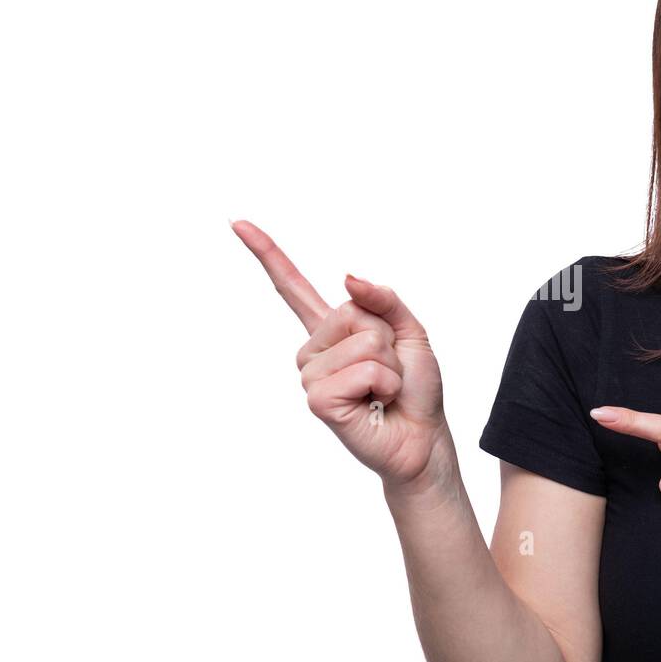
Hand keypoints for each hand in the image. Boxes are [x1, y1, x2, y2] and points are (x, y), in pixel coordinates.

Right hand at [232, 220, 452, 491]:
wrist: (422, 437)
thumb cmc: (415, 389)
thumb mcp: (410, 331)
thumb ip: (383, 298)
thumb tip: (347, 276)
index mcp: (331, 330)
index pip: (292, 287)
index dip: (266, 253)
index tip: (238, 223)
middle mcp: (314, 350)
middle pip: (351, 312)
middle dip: (386, 340)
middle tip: (388, 372)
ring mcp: (312, 376)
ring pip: (363, 342)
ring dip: (389, 367)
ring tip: (383, 390)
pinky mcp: (318, 400)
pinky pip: (362, 370)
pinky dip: (383, 384)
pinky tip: (376, 403)